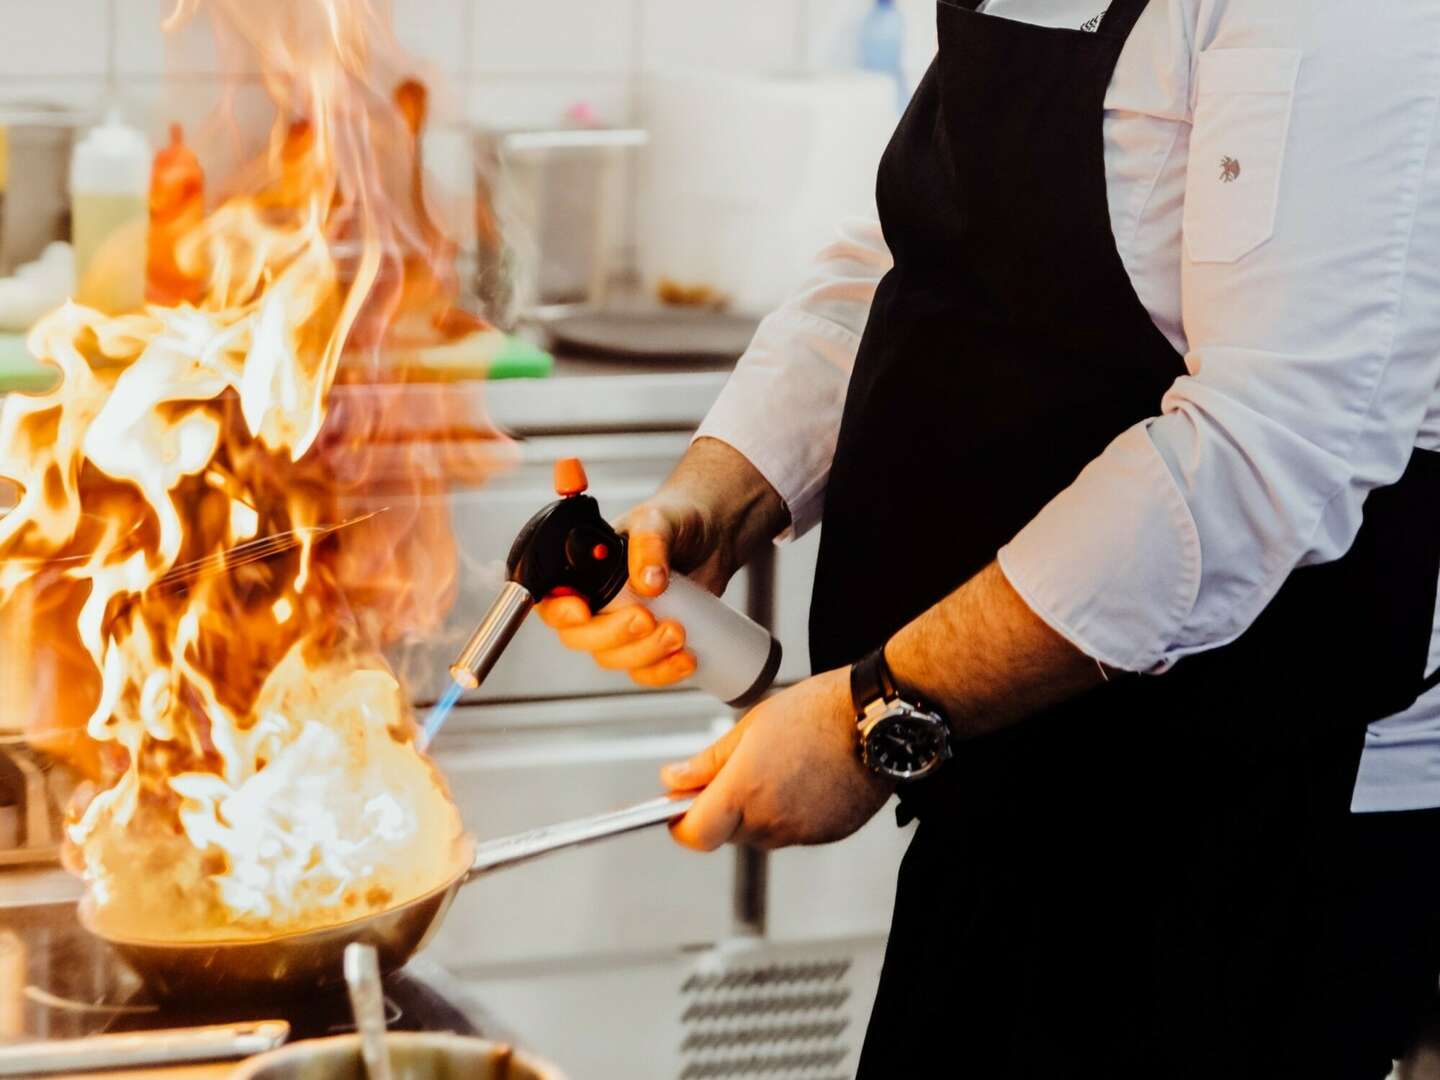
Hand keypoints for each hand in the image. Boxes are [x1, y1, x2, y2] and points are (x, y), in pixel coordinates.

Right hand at [536, 438, 787, 687]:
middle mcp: (599, 601)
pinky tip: (685, 657)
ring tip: (677, 631)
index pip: (552, 599)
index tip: (581, 612)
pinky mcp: (651, 642)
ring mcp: (623, 625)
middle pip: (581, 637)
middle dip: (612, 634)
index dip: (559, 612)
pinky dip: (664, 671)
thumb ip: (648, 544)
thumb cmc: (676, 518)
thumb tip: (647, 581)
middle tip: (645, 618)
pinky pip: (645, 671)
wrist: (715, 533)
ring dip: (644, 653)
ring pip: (614, 658)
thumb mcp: (658, 519)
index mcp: (584, 569)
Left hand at [661, 668, 894, 850]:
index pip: (695, 834)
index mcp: (744, 790)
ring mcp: (802, 832)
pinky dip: (791, 812)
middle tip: (740, 767)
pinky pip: (795, 832)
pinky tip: (806, 777)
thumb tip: (673, 780)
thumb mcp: (751, 725)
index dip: (680, 824)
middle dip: (724, 808)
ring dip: (758, 810)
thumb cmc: (817, 711)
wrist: (876, 718)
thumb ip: (708, 761)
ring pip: (762, 834)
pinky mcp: (828, 835)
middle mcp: (771, 821)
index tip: (678, 808)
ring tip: (781, 765)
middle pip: (728, 833)